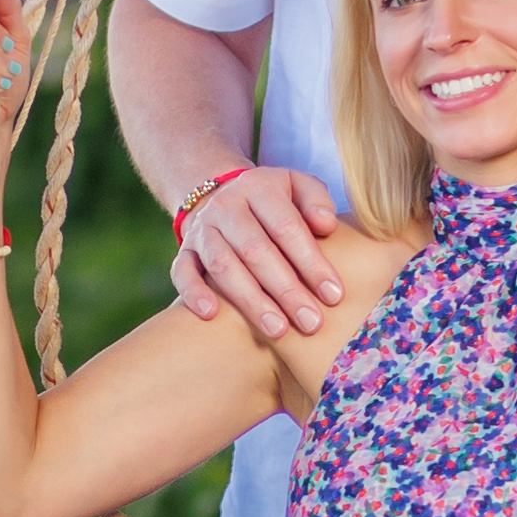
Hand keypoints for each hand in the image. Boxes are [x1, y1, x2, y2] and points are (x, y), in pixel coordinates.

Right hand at [169, 162, 347, 340]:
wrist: (222, 196)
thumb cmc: (275, 202)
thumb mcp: (298, 187)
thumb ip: (316, 201)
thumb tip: (327, 226)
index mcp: (258, 188)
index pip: (286, 227)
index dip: (311, 262)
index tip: (334, 295)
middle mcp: (226, 207)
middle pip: (255, 251)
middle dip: (286, 290)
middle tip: (311, 323)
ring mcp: (202, 230)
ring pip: (222, 266)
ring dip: (250, 300)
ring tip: (278, 330)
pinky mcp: (184, 250)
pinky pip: (182, 272)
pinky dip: (194, 293)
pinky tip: (212, 315)